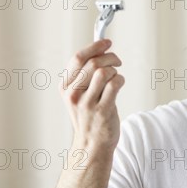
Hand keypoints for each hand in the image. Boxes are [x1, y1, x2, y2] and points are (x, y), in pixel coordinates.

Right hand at [60, 39, 124, 155]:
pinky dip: (120, 80)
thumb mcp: (79, 95)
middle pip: (93, 63)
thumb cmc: (89, 116)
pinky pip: (114, 84)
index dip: (95, 47)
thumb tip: (101, 49)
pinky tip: (119, 84)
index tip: (106, 42)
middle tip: (117, 61)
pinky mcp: (102, 111)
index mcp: (65, 87)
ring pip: (103, 72)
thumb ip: (85, 74)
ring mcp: (87, 104)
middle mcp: (73, 95)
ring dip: (115, 70)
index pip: (78, 58)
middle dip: (110, 57)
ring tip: (115, 76)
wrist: (92, 145)